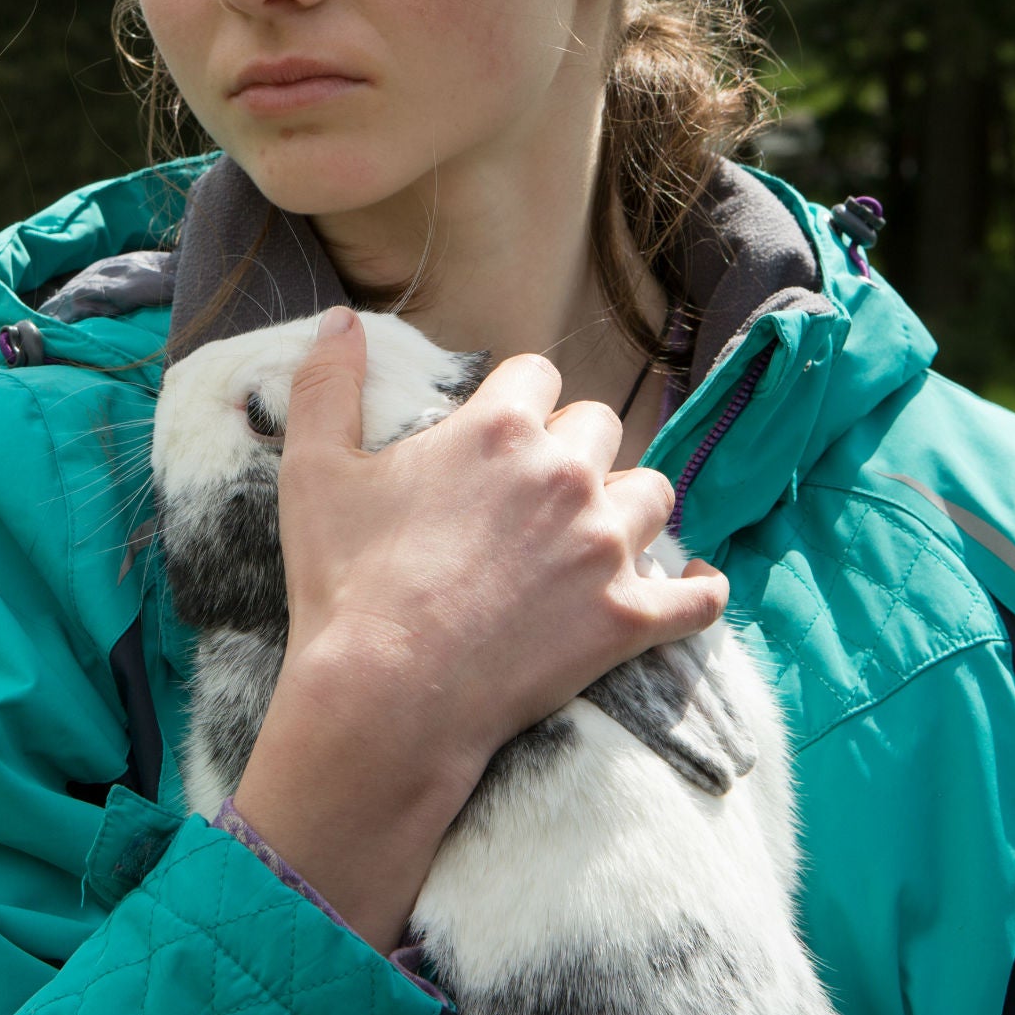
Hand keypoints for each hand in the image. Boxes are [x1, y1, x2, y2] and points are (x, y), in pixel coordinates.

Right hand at [230, 306, 726, 949]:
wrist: (385, 697)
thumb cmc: (346, 584)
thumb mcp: (315, 472)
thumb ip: (327, 384)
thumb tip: (339, 317)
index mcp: (498, 428)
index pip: (539, 376)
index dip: (520, 401)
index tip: (502, 432)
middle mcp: (566, 474)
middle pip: (600, 427)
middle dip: (575, 449)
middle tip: (537, 493)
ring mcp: (606, 547)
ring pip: (654, 495)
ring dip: (628, 508)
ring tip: (596, 537)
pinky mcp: (628, 617)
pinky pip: (698, 597)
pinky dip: (699, 591)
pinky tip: (692, 587)